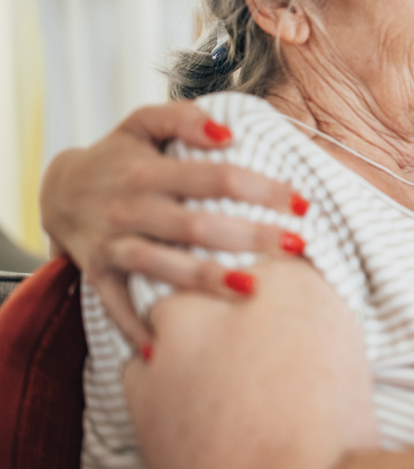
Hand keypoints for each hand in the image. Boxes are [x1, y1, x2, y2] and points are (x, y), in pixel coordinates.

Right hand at [39, 101, 299, 347]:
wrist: (56, 189)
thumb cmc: (119, 155)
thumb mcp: (141, 123)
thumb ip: (183, 118)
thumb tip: (228, 133)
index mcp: (147, 171)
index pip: (214, 178)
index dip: (260, 189)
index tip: (302, 202)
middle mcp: (129, 208)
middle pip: (195, 225)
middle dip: (249, 237)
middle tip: (297, 245)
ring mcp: (112, 244)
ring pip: (161, 265)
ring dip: (206, 279)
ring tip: (252, 289)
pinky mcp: (98, 273)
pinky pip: (116, 305)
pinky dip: (136, 327)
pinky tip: (164, 350)